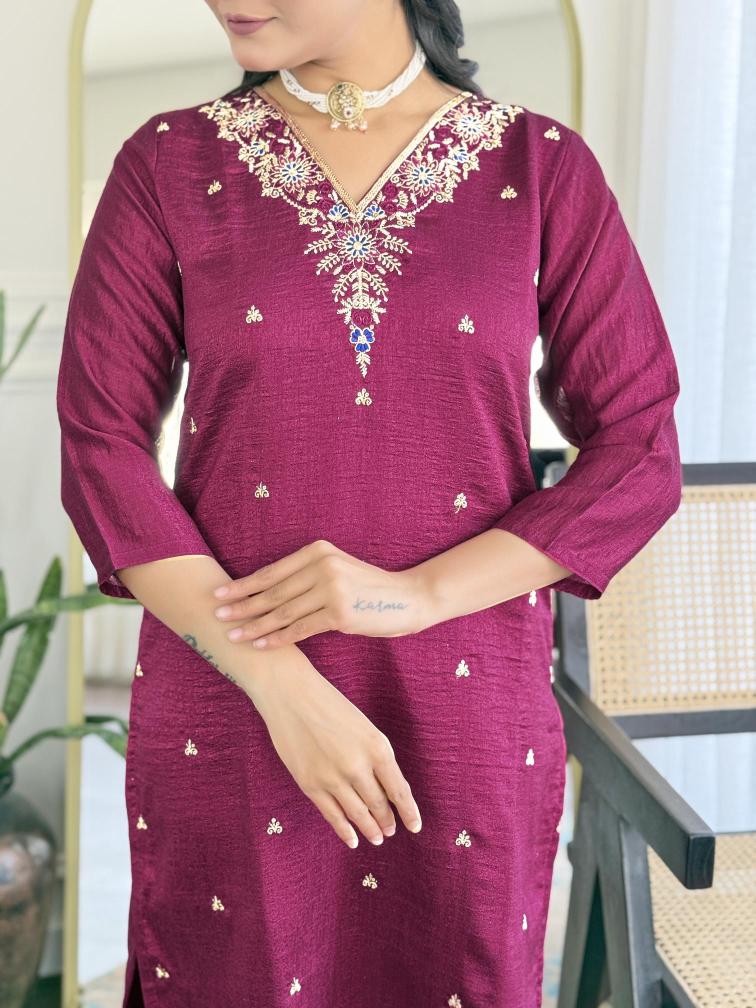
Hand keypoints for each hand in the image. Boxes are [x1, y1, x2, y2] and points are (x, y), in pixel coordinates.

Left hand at [213, 539, 431, 649]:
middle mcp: (322, 565)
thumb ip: (306, 575)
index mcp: (318, 550)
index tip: (219, 593)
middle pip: (273, 591)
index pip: (272, 571)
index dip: (243, 585)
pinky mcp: (339, 613)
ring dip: (255, 626)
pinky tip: (261, 645)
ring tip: (234, 635)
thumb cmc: (369, 589)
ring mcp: (331, 588)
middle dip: (242, 606)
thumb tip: (264, 593)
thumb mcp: (337, 569)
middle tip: (218, 615)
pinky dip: (278, 638)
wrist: (409, 597)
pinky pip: (300, 628)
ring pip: (283, 611)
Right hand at [246, 647, 422, 847]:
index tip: (415, 826)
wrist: (290, 695)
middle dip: (387, 821)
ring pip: (358, 814)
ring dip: (370, 829)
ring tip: (377, 838)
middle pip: (379, 804)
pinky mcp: (310, 785)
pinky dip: (345, 830)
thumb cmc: (330, 705)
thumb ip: (375, 757)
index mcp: (377, 747)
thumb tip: (386, 790)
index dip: (409, 812)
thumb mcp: (363, 727)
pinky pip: (332, 815)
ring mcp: (333, 778)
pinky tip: (353, 839)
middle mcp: (358, 766)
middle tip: (391, 831)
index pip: (399, 790)